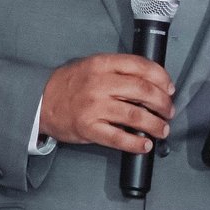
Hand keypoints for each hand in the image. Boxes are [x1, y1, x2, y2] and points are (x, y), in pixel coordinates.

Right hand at [39, 53, 172, 153]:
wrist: (40, 102)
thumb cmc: (69, 85)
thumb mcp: (91, 65)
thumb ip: (117, 69)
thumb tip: (151, 82)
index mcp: (102, 64)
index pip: (141, 66)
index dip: (161, 78)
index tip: (169, 88)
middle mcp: (100, 84)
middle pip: (143, 91)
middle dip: (163, 103)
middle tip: (168, 111)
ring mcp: (94, 107)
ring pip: (135, 115)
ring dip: (155, 124)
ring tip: (163, 129)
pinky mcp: (89, 128)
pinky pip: (118, 137)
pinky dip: (135, 143)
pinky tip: (145, 145)